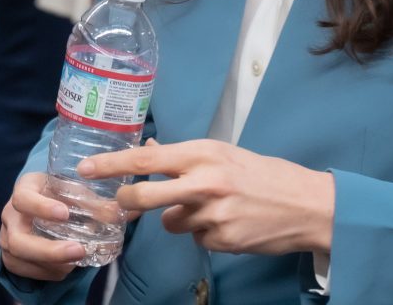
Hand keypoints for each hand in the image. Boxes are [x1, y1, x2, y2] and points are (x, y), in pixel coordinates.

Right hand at [0, 172, 117, 281]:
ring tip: (77, 261)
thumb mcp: (73, 189)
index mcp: (24, 189)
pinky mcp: (11, 256)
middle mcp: (10, 214)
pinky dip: (48, 272)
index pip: (23, 198)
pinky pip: (25, 271)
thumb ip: (94, 200)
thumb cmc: (59, 194)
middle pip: (18, 240)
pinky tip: (67, 268)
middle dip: (49, 251)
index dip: (41, 208)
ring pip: (20, 260)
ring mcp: (7, 237)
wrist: (42, 204)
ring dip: (52, 264)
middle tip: (79, 250)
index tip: (65, 214)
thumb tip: (121, 210)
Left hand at [91, 139, 335, 259]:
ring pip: (170, 223)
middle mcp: (204, 181)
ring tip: (213, 209)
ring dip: (180, 219)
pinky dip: (205, 234)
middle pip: (144, 197)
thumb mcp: (223, 154)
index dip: (111, 165)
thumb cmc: (263, 174)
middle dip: (126, 204)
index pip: (146, 159)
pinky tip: (229, 224)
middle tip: (122, 205)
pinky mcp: (221, 240)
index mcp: (203, 153)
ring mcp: (212, 214)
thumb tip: (148, 151)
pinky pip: (195, 239)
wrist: (307, 204)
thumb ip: (185, 157)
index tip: (85, 169)